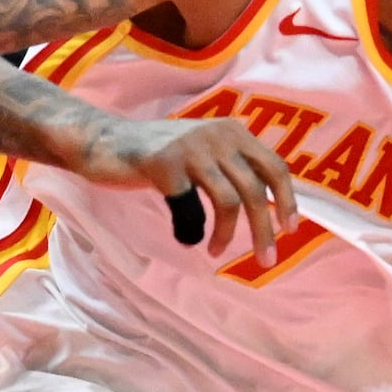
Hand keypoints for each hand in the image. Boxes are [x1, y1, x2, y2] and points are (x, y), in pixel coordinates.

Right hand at [84, 114, 300, 261]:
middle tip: (266, 261)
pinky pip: (189, 210)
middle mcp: (216, 135)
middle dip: (264, 231)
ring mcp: (189, 147)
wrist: (103, 141)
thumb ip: (233, 167)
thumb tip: (270, 206)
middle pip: (254, 191)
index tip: (289, 230)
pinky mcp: (163, 164)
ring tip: (215, 251)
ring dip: (226, 235)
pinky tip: (185, 237)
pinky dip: (190, 231)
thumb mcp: (203, 151)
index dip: (287, 201)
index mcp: (232, 131)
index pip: (275, 167)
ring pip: (228, 201)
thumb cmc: (158, 155)